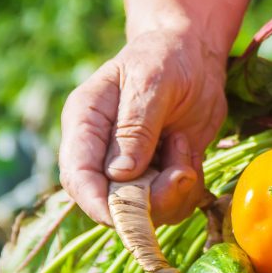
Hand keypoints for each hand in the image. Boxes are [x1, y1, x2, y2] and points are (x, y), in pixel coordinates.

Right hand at [59, 30, 227, 225]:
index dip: (97, 204)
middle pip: (111, 202)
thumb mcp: (151, 82)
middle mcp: (102, 152)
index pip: (77, 176)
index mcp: (85, 123)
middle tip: (182, 168)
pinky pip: (172, 204)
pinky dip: (188, 189)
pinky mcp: (159, 175)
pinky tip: (191, 153)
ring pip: (146, 210)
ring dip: (175, 191)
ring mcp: (131, 168)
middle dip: (151, 200)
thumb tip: (120, 174)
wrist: (193, 56)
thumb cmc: (165, 58)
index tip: (127, 215)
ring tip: (184, 145)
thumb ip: (136, 127)